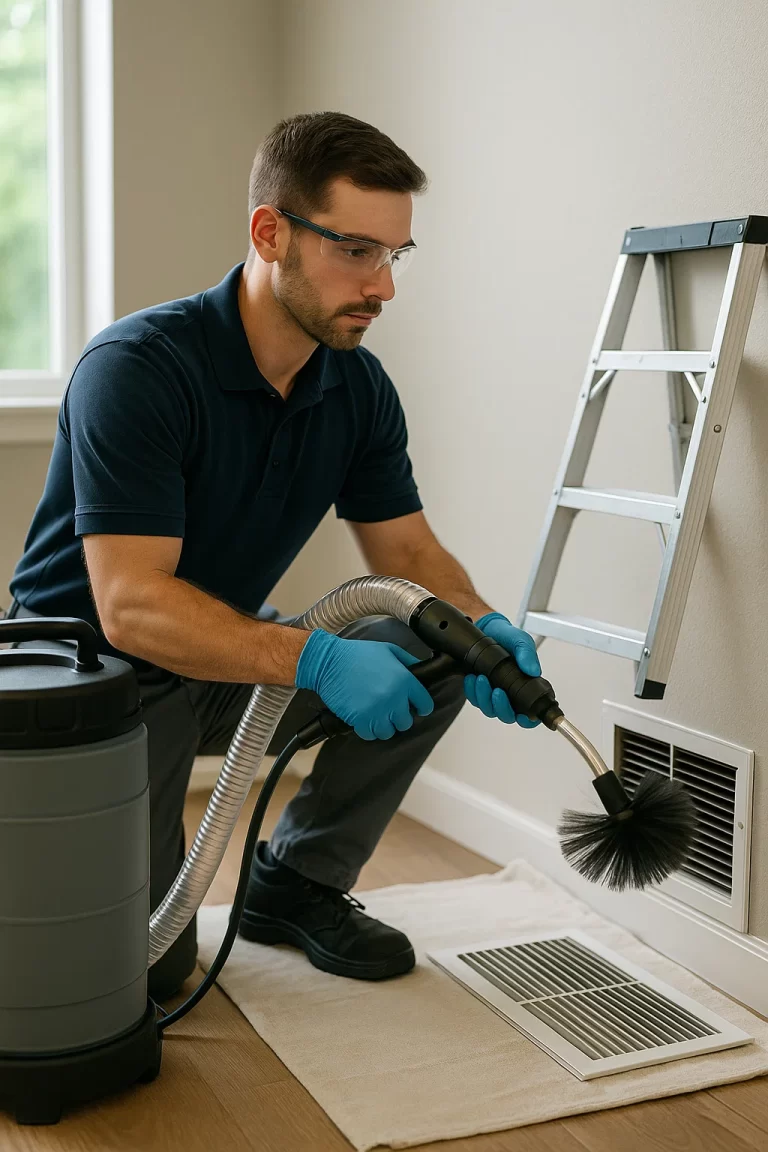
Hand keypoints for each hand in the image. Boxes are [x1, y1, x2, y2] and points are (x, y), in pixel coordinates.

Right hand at [296, 630, 433, 740]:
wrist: (329, 661)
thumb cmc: (358, 654)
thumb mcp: (389, 650)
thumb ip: (409, 662)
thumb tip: (423, 671)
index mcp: (404, 680)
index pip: (425, 705)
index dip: (421, 706)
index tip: (414, 706)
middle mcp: (394, 698)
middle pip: (406, 722)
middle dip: (399, 717)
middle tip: (389, 709)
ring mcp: (377, 711)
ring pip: (388, 732)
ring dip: (383, 725)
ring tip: (376, 714)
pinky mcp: (360, 720)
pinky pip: (370, 735)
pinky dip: (367, 729)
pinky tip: (364, 718)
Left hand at [464, 612, 540, 727]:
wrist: (485, 628)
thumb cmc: (506, 637)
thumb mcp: (521, 641)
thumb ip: (528, 654)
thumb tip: (534, 671)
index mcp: (525, 686)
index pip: (530, 714)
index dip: (528, 720)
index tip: (523, 715)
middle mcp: (510, 693)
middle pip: (508, 716)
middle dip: (501, 707)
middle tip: (497, 691)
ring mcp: (494, 693)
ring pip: (489, 709)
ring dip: (484, 698)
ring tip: (481, 679)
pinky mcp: (479, 690)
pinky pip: (475, 700)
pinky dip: (472, 692)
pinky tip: (472, 679)